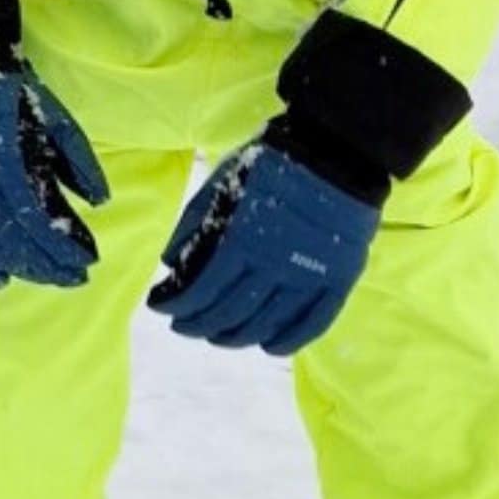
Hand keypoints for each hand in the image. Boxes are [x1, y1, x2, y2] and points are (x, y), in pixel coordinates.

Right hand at [0, 67, 109, 289]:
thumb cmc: (16, 101)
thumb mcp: (58, 122)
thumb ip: (80, 164)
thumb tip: (102, 203)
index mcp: (14, 164)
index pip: (41, 221)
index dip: (65, 246)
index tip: (90, 261)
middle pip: (17, 240)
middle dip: (49, 264)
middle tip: (75, 278)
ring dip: (21, 268)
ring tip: (48, 279)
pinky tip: (0, 280)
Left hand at [147, 136, 378, 354]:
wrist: (338, 152)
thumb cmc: (272, 165)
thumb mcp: (224, 183)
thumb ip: (195, 224)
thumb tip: (170, 263)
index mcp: (241, 240)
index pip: (201, 290)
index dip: (176, 305)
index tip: (160, 307)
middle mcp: (273, 266)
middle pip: (228, 313)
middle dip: (198, 324)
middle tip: (183, 325)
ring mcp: (308, 277)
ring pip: (265, 324)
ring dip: (235, 337)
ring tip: (217, 336)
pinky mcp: (338, 281)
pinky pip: (312, 324)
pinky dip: (288, 340)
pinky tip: (269, 346)